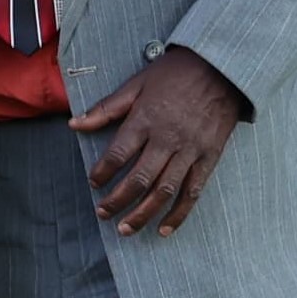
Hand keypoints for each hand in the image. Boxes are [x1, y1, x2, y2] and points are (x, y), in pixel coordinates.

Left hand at [69, 48, 243, 235]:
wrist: (222, 67)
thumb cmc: (175, 73)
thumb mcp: (137, 84)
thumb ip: (106, 109)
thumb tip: (74, 124)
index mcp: (146, 119)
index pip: (117, 154)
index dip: (102, 173)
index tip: (93, 183)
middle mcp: (167, 138)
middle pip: (139, 179)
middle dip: (117, 201)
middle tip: (103, 214)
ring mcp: (190, 150)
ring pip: (164, 191)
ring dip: (143, 214)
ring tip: (125, 229)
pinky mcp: (209, 158)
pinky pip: (193, 192)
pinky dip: (179, 213)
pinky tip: (164, 228)